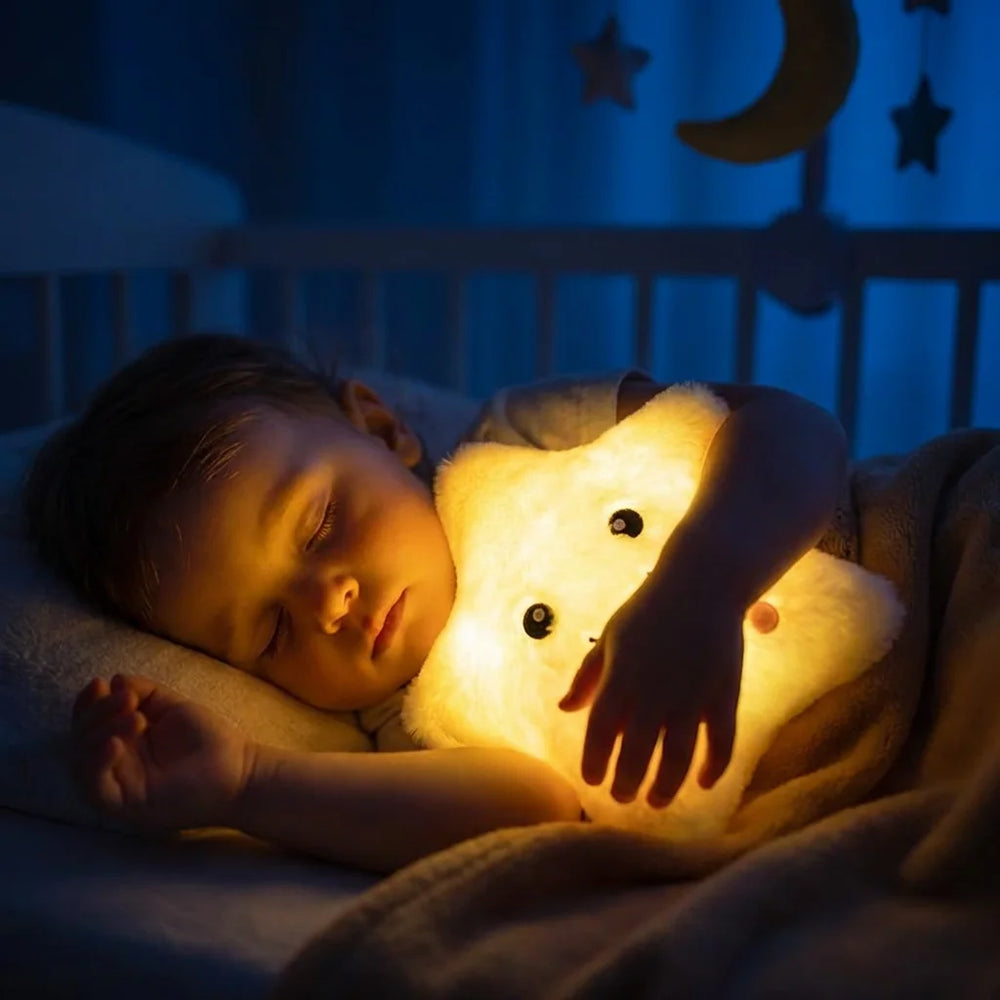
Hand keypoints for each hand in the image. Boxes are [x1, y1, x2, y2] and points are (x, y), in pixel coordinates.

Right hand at [71, 673, 254, 829]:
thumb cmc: (207, 739)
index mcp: (122, 740)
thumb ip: (144, 692)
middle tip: (128, 700)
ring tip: (135, 717)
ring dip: (100, 733)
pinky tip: (114, 743)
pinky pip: (95, 788)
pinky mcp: (124, 806)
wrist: (238, 769)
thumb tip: (114, 680)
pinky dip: (97, 764)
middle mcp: (115, 763)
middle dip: (98, 713)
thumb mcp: (172, 706)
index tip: (100, 683)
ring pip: (82, 762)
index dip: (88, 702)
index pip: (89, 722)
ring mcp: (117, 785)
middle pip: (81, 739)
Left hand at [558, 575, 742, 807]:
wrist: (701, 584)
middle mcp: (654, 690)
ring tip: (656, 802)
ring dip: (666, 785)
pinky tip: (702, 783)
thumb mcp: (610, 637)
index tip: (591, 780)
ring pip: (678, 755)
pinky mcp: (724, 694)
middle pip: (636, 750)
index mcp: (621, 675)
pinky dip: (714, 766)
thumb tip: (565, 708)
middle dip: (626, 782)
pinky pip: (722, 740)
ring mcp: (692, 695)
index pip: (601, 728)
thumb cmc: (648, 609)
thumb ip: (588, 675)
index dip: (594, 759)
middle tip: (621, 799)